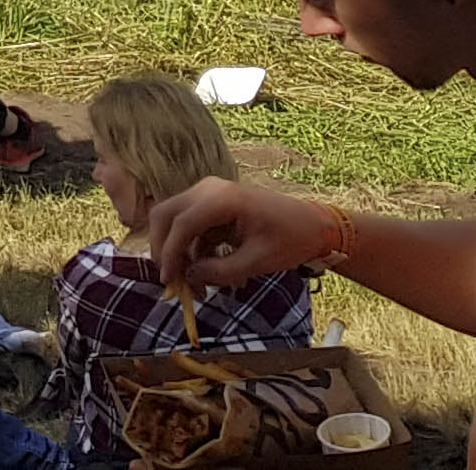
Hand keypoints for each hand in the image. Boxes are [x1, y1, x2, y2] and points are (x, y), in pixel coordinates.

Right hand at [147, 177, 325, 293]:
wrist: (312, 225)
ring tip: (194, 286)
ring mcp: (208, 194)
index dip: (170, 253)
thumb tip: (190, 278)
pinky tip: (207, 274)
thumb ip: (221, 271)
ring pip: (174, 220)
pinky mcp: (212, 205)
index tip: (169, 282)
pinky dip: (192, 250)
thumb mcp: (258, 261)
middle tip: (171, 280)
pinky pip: (190, 227)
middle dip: (164, 249)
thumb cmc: (290, 240)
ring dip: (177, 252)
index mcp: (222, 198)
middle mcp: (208, 189)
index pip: (181, 224)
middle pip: (166, 215)